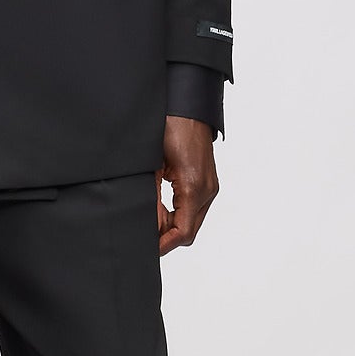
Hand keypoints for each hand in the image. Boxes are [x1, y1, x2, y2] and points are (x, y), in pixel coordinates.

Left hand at [156, 116, 218, 255]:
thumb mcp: (152, 166)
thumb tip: (150, 225)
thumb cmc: (170, 129)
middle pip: (188, 232)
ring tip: (151, 217)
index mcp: (194, 187)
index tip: (147, 246)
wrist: (188, 108)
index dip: (163, 244)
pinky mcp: (208, 183)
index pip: (182, 232)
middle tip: (144, 232)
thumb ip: (152, 199)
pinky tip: (162, 206)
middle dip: (167, 236)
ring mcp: (210, 187)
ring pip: (192, 222)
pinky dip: (179, 213)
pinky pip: (195, 209)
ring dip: (172, 225)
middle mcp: (207, 190)